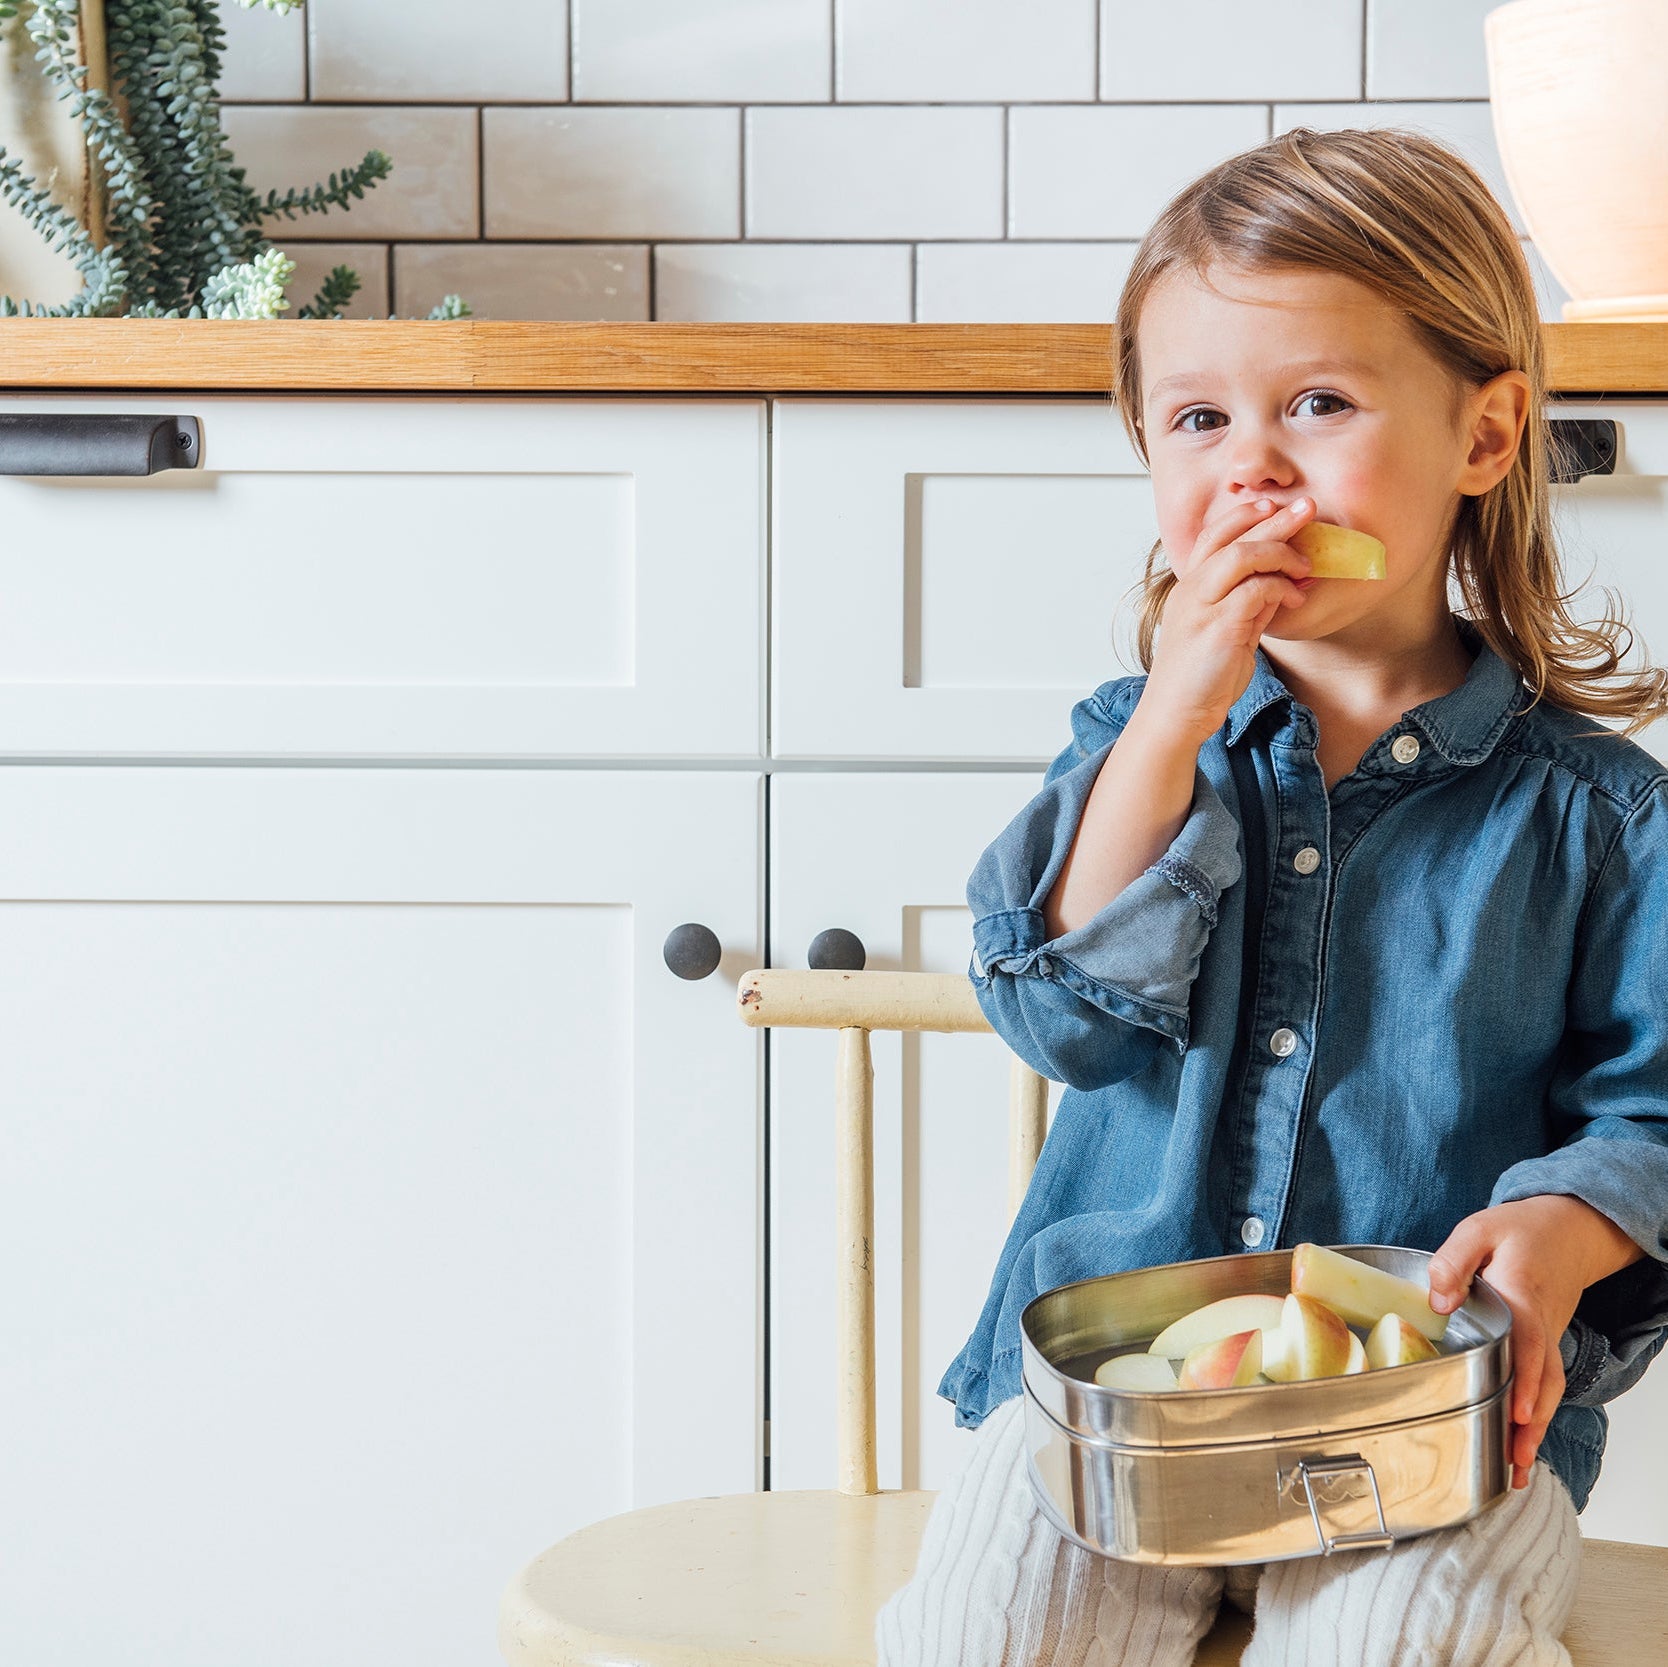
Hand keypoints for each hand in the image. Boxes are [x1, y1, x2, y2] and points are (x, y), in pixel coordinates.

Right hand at [1143, 496, 1316, 746]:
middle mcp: (1191, 590)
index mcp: (1190, 588)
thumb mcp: (1228, 633)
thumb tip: (1279, 585)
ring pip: (1241, 555)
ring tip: (1306, 562)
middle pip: (1231, 537)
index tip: (1273, 507)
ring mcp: (1202, 607)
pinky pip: (1254, 590)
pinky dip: (1280, 587)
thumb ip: (1248, 606)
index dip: (1245, 515)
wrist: (1178, 713)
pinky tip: (1295, 596)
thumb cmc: (1201, 678)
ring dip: (1280, 552)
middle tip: (1307, 508)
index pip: (1214, 534)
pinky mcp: (1218, 627)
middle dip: (1274, 519)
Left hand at [1427, 1196, 1640, 1488]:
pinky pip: (1544, 1386)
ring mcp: (1546, 1339)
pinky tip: (1519, 1445)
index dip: (1524, 1379)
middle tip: (1516, 1460)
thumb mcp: (1479, 1230)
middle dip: (1530, 1423)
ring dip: (1534, 1430)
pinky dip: (1536, 1417)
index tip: (1519, 1411)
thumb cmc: (1518, 1232)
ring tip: (1518, 1470)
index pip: (1527, 1344)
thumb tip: (1437, 1301)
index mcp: (1522, 1297)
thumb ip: (1453, 1262)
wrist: (1566, 1231)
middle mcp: (1540, 1326)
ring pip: (1547, 1391)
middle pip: (1542, 1381)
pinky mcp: (1543, 1346)